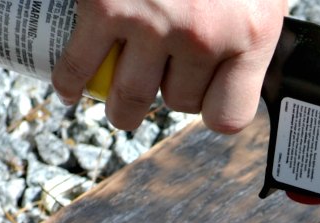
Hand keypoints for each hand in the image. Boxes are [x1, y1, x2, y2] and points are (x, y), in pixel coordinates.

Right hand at [52, 0, 285, 134]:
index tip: (203, 96)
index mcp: (250, 32)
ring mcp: (152, 24)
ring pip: (129, 98)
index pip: (229, 115)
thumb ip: (250, 20)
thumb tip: (240, 60)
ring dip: (121, 106)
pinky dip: (69, 82)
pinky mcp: (105, 5)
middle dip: (166, 93)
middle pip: (177, 103)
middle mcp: (203, 36)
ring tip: (118, 103)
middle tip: (158, 79)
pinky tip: (69, 86)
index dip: (212, 107)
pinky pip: (79, 67)